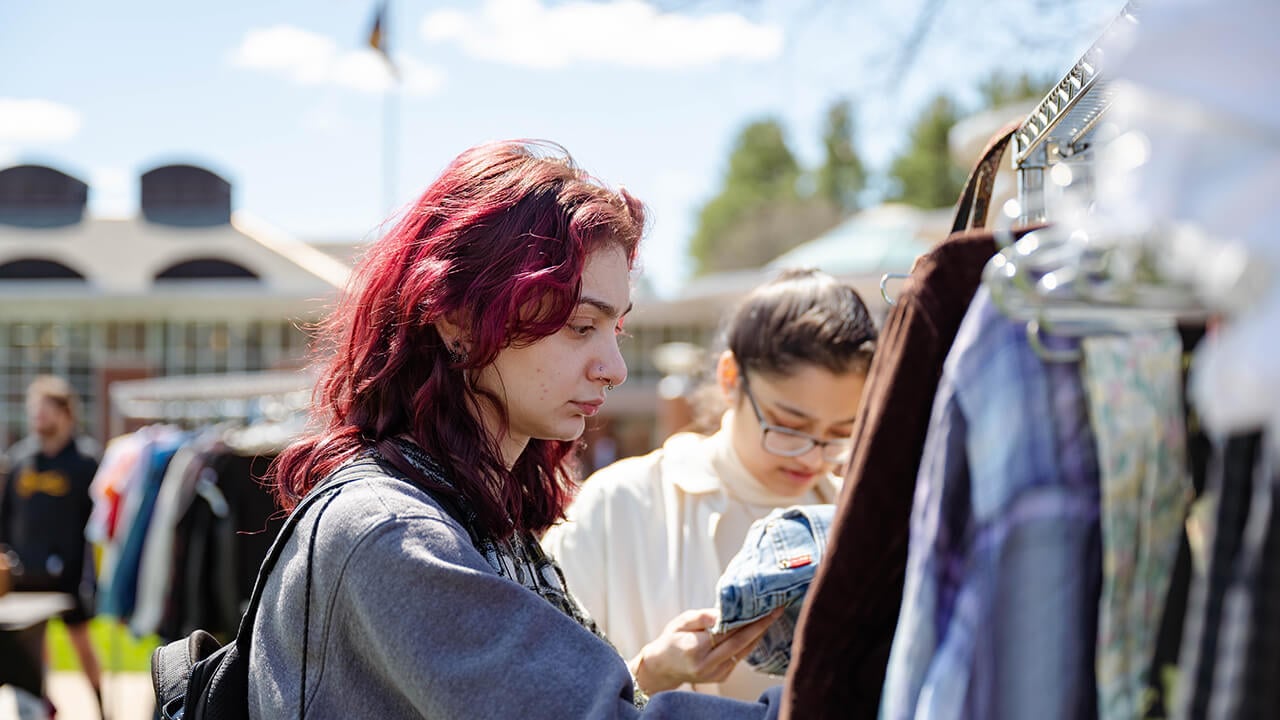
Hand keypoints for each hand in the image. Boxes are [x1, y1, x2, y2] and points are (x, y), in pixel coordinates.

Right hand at [628, 607, 783, 694]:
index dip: (745, 619)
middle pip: (739, 642)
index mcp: (694, 649)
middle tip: (776, 610)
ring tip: (772, 616)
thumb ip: (702, 616)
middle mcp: (707, 664)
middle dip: (760, 625)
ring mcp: (716, 674)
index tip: (761, 606)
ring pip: (743, 651)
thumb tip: (723, 613)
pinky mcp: (722, 677)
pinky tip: (757, 630)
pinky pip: (740, 657)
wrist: (664, 667)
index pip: (726, 631)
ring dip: (759, 634)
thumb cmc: (672, 640)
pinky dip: (749, 643)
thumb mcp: (681, 621)